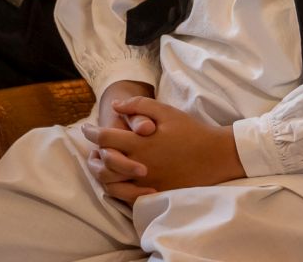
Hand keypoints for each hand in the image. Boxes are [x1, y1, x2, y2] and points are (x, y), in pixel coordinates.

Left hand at [81, 98, 243, 196]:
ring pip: (111, 182)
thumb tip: (116, 105)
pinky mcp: (154, 194)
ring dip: (101, 171)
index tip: (86, 128)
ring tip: (101, 162)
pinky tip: (117, 178)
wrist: (215, 157)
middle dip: (92, 153)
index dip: (91, 132)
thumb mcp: (166, 111)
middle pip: (103, 162)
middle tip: (91, 147)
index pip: (104, 138)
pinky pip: (126, 196)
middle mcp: (139, 165)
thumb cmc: (191, 131)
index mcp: (140, 143)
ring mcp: (145, 183)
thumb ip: (139, 106)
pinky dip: (116, 188)